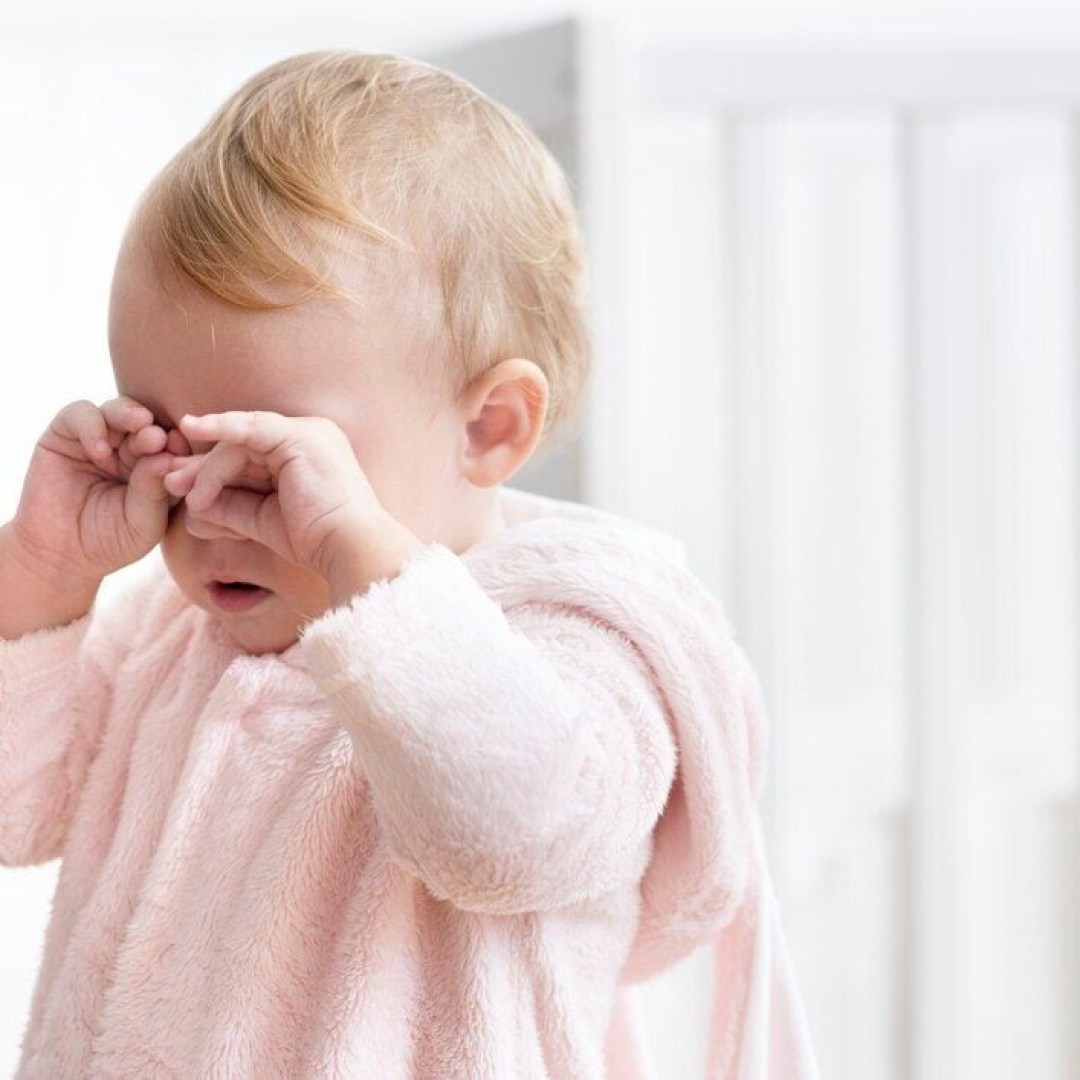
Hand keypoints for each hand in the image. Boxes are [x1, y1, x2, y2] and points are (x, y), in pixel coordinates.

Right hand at [8, 396, 191, 586]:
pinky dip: (93, 425)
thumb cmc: (111, 542)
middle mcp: (132, 449)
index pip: (176, 447)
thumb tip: (166, 456)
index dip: (181, 446)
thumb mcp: (142, 523)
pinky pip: (81, 413)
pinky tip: (101, 451)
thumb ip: (154, 492)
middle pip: (150, 424)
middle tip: (159, 438)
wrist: (61, 554)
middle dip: (156, 430)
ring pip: (119, 411)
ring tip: (140, 426)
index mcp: (159, 467)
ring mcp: (101, 439)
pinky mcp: (66, 434)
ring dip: (130, 416)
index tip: (185, 452)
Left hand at [163, 410, 415, 586]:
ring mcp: (309, 432)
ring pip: (242, 442)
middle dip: (204, 466)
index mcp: (308, 456)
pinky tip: (193, 429)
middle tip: (171, 482)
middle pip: (244, 446)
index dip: (216, 471)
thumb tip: (191, 508)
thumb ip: (230, 506)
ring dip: (208, 466)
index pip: (253, 455)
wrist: (347, 548)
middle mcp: (312, 437)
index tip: (186, 489)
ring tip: (183, 490)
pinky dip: (221, 428)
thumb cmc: (314, 542)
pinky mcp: (301, 435)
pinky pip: (251, 428)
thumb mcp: (261, 520)